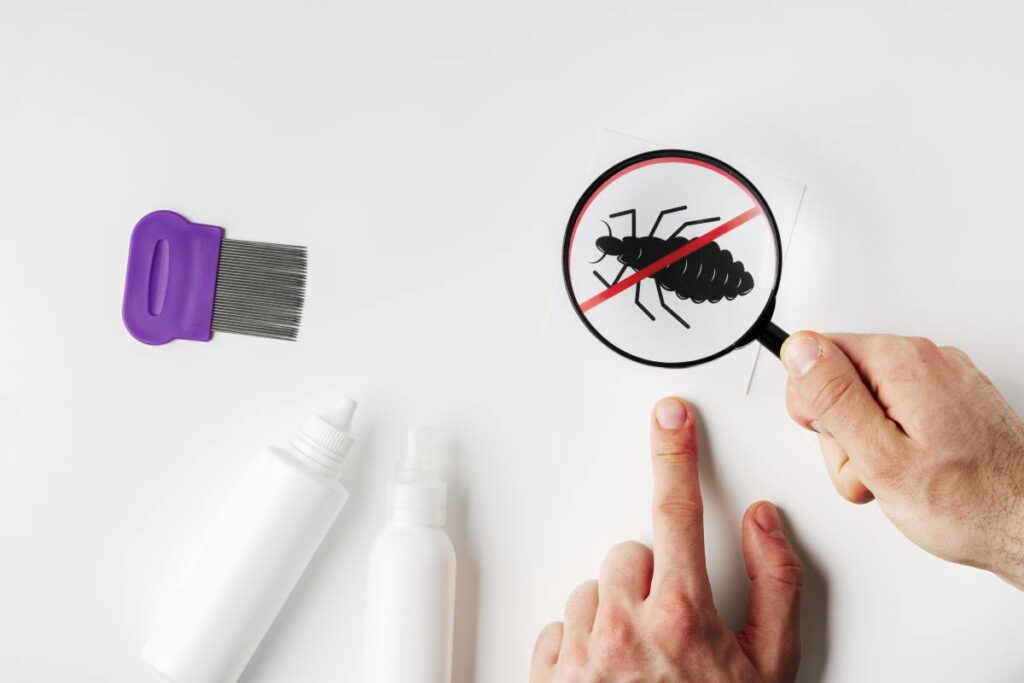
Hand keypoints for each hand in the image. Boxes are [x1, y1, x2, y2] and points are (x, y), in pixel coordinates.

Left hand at [531, 398, 802, 682]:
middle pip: (628, 556)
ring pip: (592, 593)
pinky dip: (581, 645)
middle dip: (651, 579)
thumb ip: (776, 583)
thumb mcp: (772, 668)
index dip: (676, 454)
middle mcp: (622, 626)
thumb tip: (763, 520)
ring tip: (644, 665)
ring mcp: (580, 651)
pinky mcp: (548, 673)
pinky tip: (610, 678)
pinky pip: (560, 631)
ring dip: (615, 615)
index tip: (671, 415)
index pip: (677, 509)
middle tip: (673, 628)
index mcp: (680, 614)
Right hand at [782, 332, 1023, 587]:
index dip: (814, 403)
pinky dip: (896, 442)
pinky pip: (899, 411)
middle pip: (841, 378)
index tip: (837, 435)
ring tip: (896, 475)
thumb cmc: (969, 503)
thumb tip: (800, 351)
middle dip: (842, 430)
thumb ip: (833, 398)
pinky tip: (913, 469)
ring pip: (867, 399)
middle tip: (870, 466)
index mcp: (903, 362)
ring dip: (868, 443)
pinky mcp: (955, 402)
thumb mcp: (879, 457)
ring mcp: (945, 380)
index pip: (817, 352)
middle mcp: (928, 360)